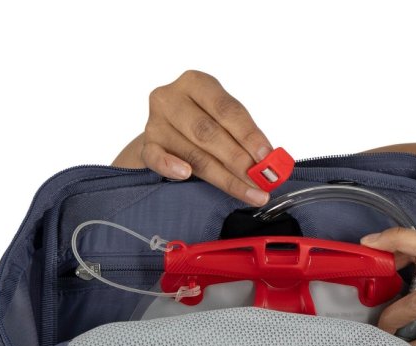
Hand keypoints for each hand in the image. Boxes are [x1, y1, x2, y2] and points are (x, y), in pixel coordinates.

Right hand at [114, 70, 274, 205]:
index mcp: (196, 83)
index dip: (249, 134)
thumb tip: (269, 163)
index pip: (226, 109)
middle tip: (260, 180)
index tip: (267, 156)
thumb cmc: (202, 123)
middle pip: (208, 132)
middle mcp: (172, 98)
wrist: (167, 132)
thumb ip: (242, 137)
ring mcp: (155, 122)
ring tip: (250, 192)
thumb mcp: (222, 119)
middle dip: (238, 160)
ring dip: (224, 177)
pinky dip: (171, 166)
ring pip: (192, 153)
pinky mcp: (146, 144)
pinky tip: (186, 175)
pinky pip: (156, 158)